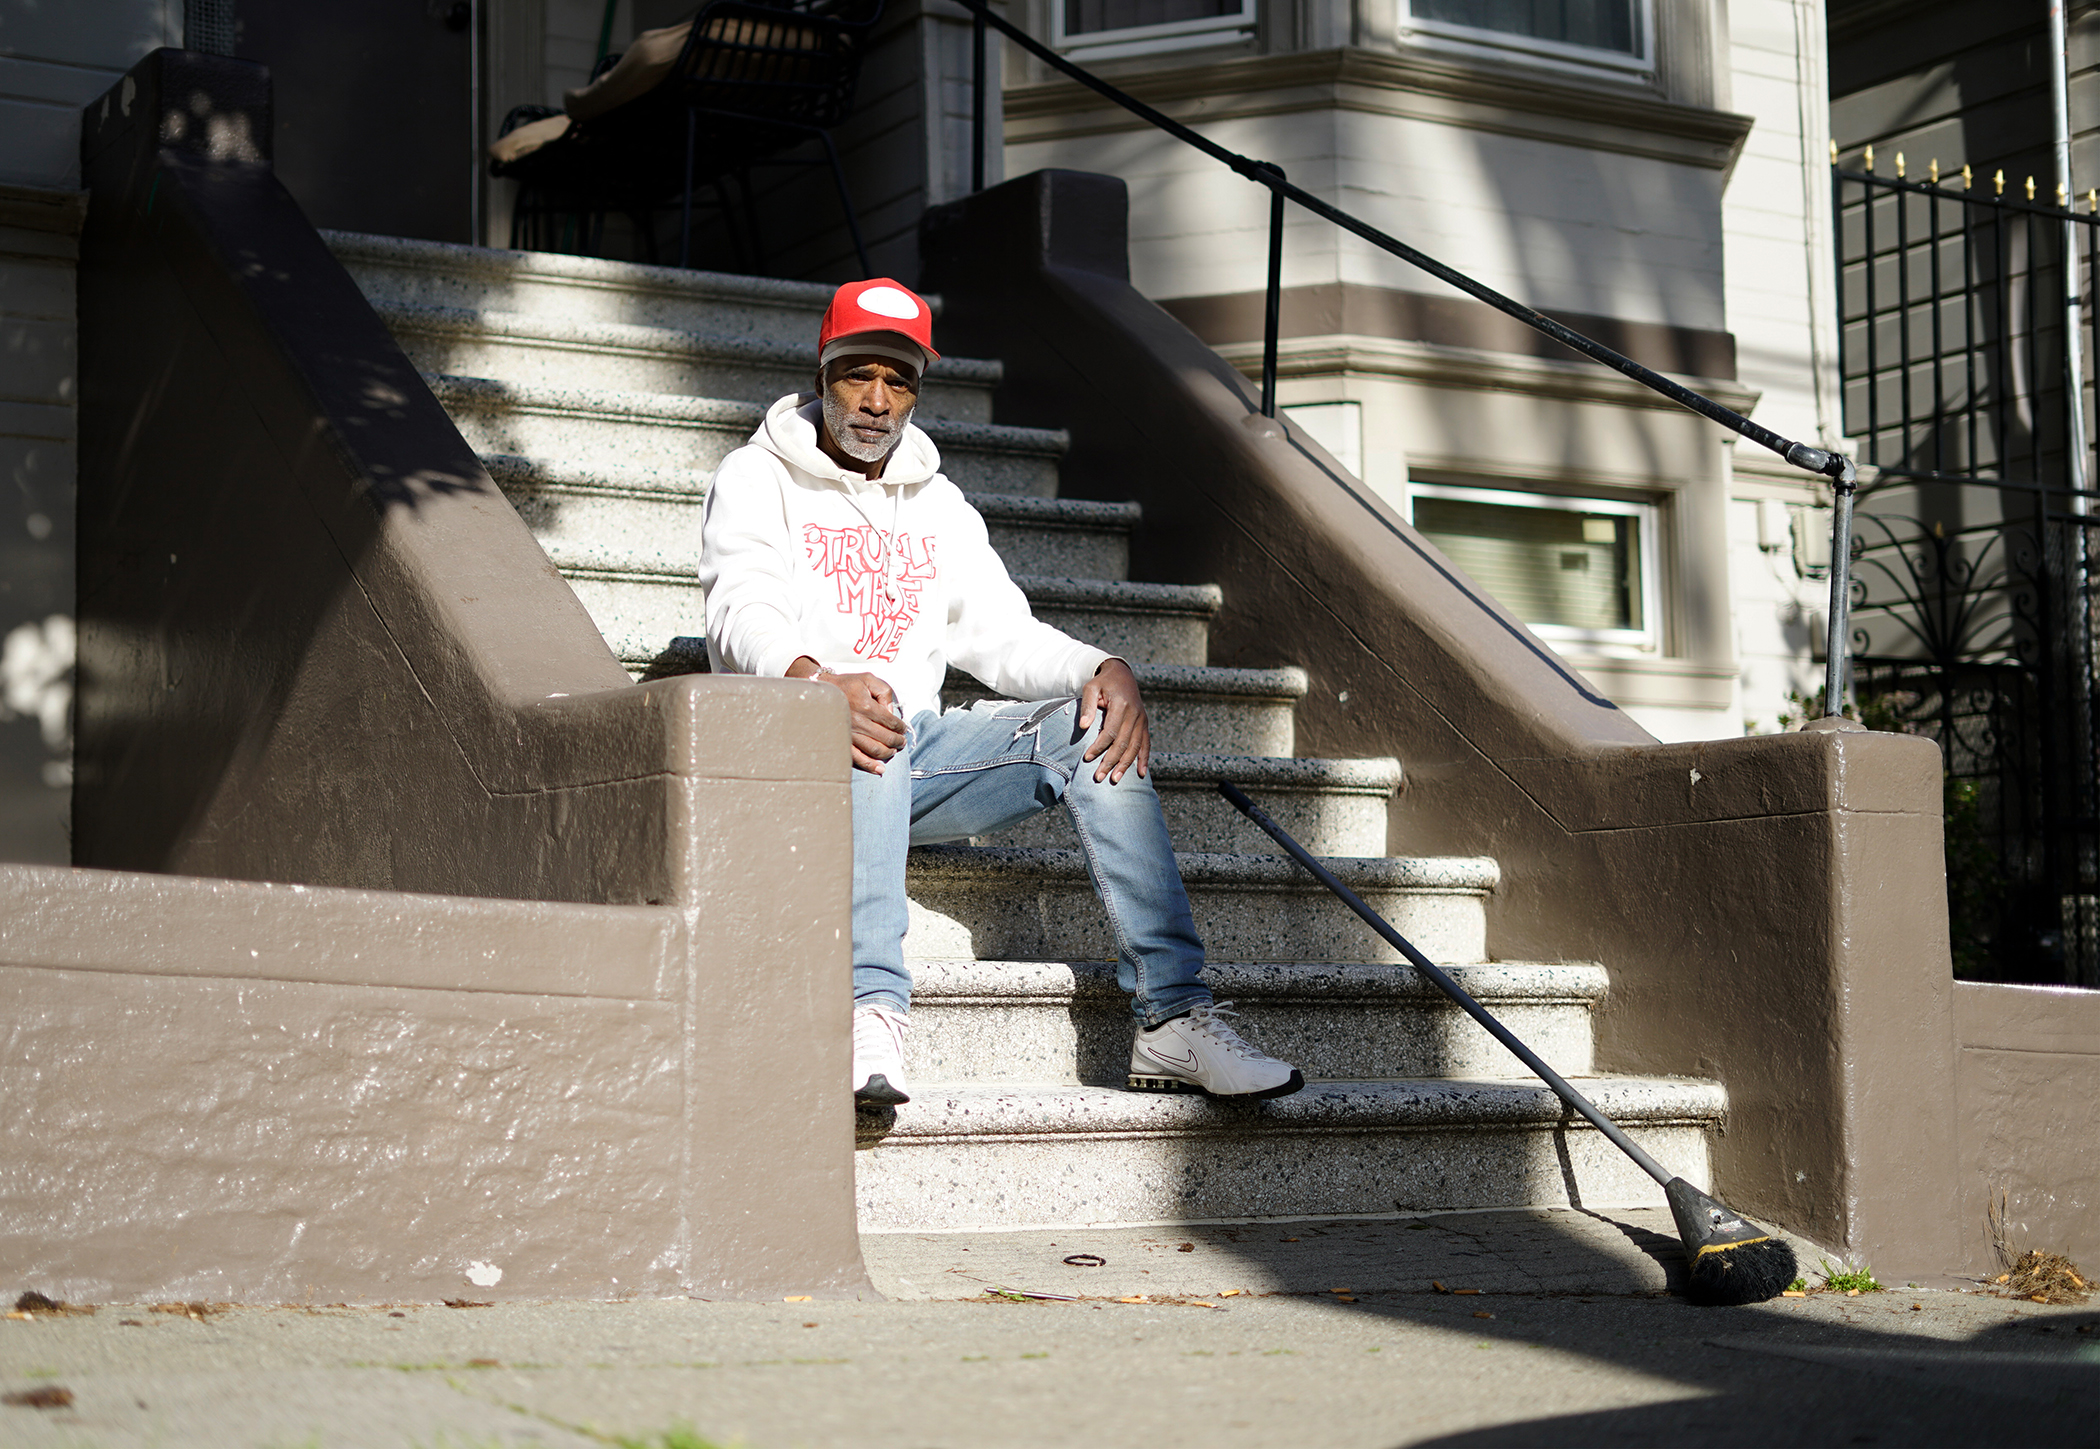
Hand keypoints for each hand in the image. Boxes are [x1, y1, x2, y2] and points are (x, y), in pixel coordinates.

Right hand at [791, 657, 906, 773]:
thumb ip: (885, 692)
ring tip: (893, 750)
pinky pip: (857, 758)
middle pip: (886, 738)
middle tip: (901, 742)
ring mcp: (850, 734)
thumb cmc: (846, 684)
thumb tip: (891, 711)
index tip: (903, 729)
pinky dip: (870, 765)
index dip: (901, 727)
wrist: (823, 690)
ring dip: (888, 753)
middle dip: (898, 741)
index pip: (891, 722)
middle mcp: (858, 722)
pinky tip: (880, 769)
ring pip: (875, 750)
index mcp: (866, 706)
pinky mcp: (842, 741)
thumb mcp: (869, 679)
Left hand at [1077, 658, 1148, 783]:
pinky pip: (1146, 743)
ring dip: (1125, 765)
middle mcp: (1135, 713)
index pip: (1110, 731)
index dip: (1099, 746)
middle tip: (1098, 777)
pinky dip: (1144, 759)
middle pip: (1123, 743)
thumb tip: (1083, 727)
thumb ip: (1087, 706)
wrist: (1122, 673)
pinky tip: (1140, 773)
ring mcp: (1142, 719)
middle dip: (1110, 761)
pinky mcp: (1144, 723)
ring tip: (1115, 779)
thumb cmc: (1102, 682)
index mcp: (1121, 704)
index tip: (1087, 757)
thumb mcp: (1091, 688)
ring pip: (1135, 746)